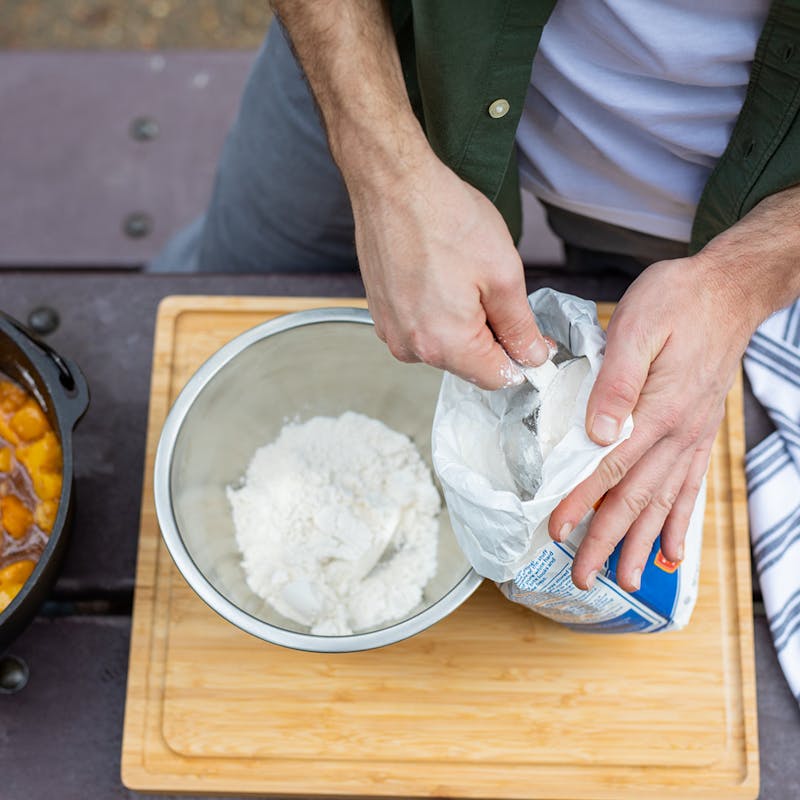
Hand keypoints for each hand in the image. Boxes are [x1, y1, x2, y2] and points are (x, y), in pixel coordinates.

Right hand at [349, 151, 549, 388]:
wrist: (394, 184)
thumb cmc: (444, 217)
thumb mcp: (503, 274)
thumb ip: (520, 327)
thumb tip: (532, 356)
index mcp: (444, 344)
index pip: (496, 378)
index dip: (522, 358)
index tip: (532, 336)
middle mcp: (411, 347)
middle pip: (469, 364)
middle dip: (491, 337)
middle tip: (497, 290)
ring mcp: (391, 331)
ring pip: (446, 346)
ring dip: (464, 323)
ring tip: (463, 276)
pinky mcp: (382, 314)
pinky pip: (422, 328)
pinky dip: (439, 311)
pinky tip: (441, 275)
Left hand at [548, 254, 749, 591]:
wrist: (729, 291)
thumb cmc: (678, 301)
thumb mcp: (637, 327)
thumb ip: (617, 383)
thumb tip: (598, 433)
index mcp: (658, 410)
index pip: (609, 468)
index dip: (580, 503)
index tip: (556, 532)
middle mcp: (678, 433)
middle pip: (635, 498)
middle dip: (606, 541)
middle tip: (582, 578)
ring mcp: (692, 437)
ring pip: (663, 503)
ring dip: (641, 544)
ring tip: (625, 580)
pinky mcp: (698, 433)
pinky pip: (691, 489)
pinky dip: (680, 523)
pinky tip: (674, 552)